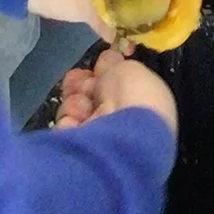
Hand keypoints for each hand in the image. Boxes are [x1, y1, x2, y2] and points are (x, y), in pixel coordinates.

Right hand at [54, 48, 178, 138]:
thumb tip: (108, 60)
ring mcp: (102, 141)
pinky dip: (69, 120)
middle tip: (83, 83)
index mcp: (145, 104)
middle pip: (93, 96)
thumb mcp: (131, 67)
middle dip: (83, 85)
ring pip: (76, 110)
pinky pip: (67, 129)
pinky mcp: (80, 153)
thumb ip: (116, 64)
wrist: (122, 136)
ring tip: (83, 104)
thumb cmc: (135, 97)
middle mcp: (124, 124)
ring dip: (75, 102)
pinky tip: (78, 119)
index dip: (104, 73)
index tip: (98, 66)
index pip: (117, 86)